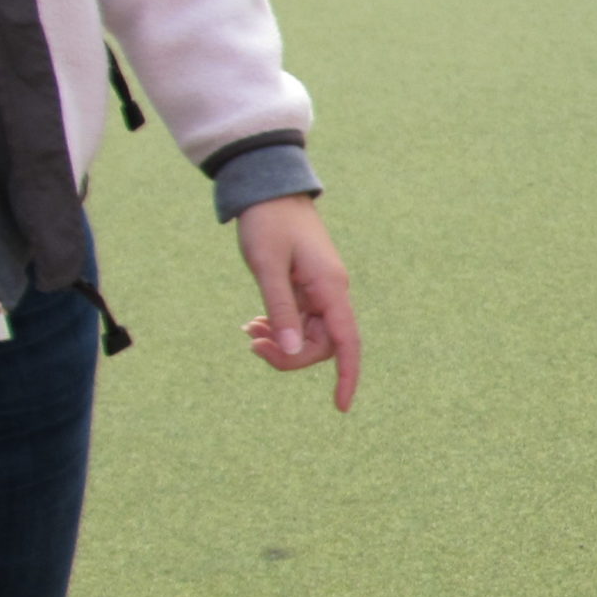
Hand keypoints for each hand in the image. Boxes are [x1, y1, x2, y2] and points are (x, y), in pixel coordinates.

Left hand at [236, 193, 360, 410]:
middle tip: (252, 345)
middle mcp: (332, 293)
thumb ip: (281, 310)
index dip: (347, 376)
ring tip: (248, 332)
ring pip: (309, 335)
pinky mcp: (308, 287)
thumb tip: (292, 351)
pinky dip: (279, 327)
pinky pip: (300, 320)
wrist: (270, 190)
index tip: (340, 406)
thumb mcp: (267, 267)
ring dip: (282, 342)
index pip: (348, 343)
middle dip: (290, 355)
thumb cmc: (268, 223)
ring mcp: (321, 291)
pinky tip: (255, 323)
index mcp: (331, 289)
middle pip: (323, 345)